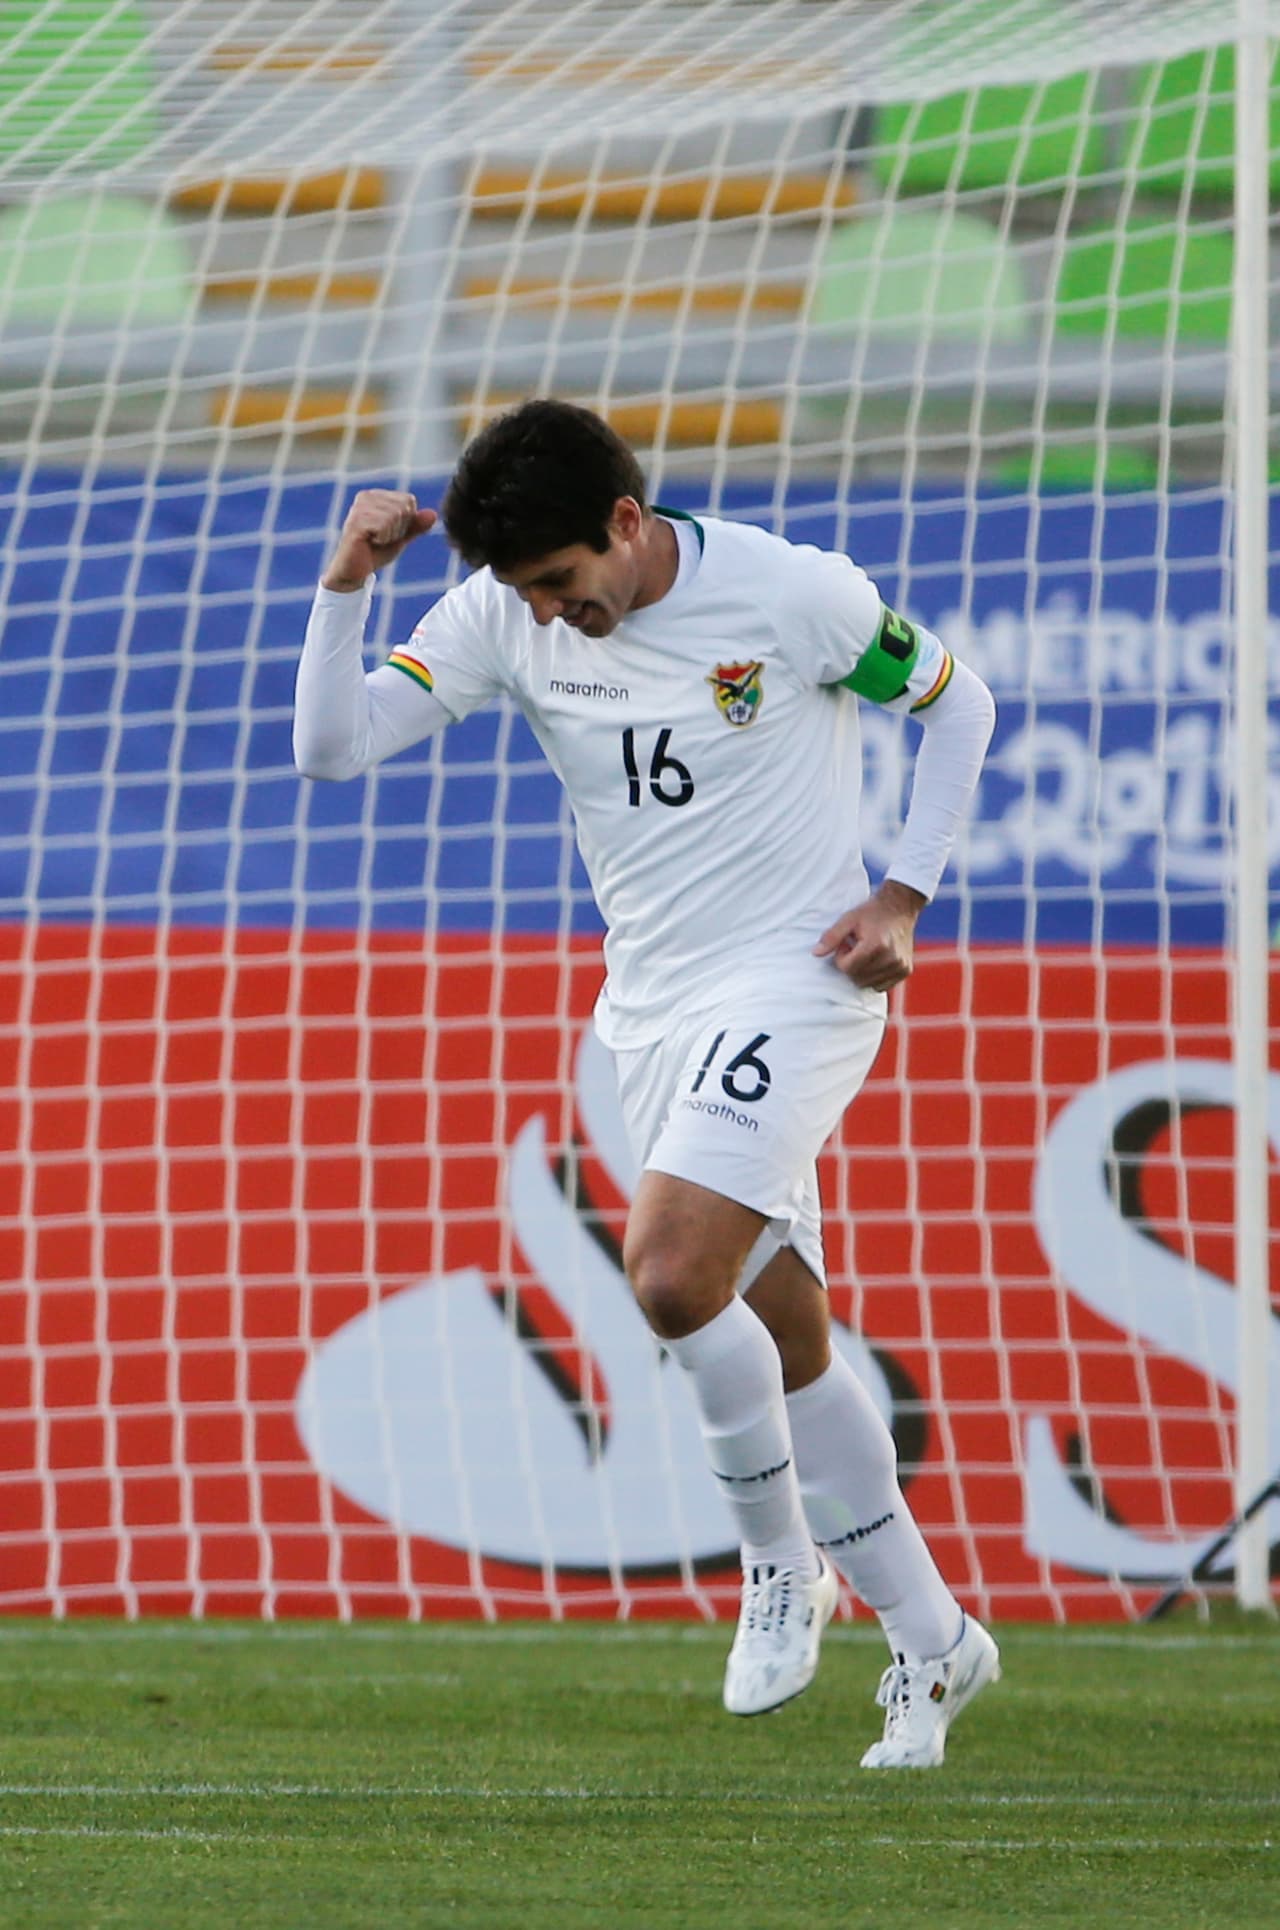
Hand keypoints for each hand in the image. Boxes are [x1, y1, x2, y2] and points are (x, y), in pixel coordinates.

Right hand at [321, 489, 436, 591]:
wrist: (353, 571)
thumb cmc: (374, 551)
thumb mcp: (400, 537)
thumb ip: (415, 525)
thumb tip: (433, 514)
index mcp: (376, 495)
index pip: (409, 500)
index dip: (405, 522)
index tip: (388, 532)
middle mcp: (366, 496)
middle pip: (404, 507)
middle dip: (398, 529)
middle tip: (381, 539)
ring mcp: (359, 507)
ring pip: (395, 516)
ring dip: (389, 535)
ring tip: (374, 541)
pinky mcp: (356, 521)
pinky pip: (384, 526)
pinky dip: (382, 539)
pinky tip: (369, 542)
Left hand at [812, 879, 927, 990]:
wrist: (900, 906)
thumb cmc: (872, 912)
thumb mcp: (849, 919)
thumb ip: (831, 936)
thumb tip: (816, 953)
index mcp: (875, 945)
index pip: (847, 967)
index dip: (841, 956)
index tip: (847, 944)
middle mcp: (890, 958)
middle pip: (857, 978)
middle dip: (851, 966)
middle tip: (856, 948)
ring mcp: (900, 966)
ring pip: (869, 984)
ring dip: (862, 972)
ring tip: (866, 953)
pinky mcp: (905, 970)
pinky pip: (882, 986)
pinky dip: (875, 977)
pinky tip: (875, 960)